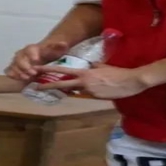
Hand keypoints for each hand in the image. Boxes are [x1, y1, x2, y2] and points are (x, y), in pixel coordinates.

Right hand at [4, 42, 68, 80]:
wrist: (42, 56)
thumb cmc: (49, 53)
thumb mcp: (56, 49)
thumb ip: (59, 46)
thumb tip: (64, 43)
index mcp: (32, 48)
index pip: (30, 49)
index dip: (32, 55)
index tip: (36, 60)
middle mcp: (23, 54)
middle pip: (19, 58)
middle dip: (24, 66)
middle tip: (33, 73)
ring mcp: (18, 61)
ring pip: (14, 65)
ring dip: (19, 72)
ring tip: (26, 78)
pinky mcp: (16, 68)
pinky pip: (10, 71)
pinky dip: (13, 74)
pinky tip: (17, 78)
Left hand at [34, 63, 150, 99]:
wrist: (129, 81)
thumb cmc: (117, 73)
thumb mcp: (102, 67)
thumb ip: (93, 67)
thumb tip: (89, 67)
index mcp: (85, 72)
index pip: (64, 71)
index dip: (51, 70)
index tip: (40, 69)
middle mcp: (84, 82)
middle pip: (63, 84)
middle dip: (49, 84)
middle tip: (36, 85)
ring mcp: (89, 91)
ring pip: (74, 91)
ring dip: (68, 90)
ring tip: (57, 88)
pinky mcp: (95, 98)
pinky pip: (86, 95)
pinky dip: (84, 93)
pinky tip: (87, 91)